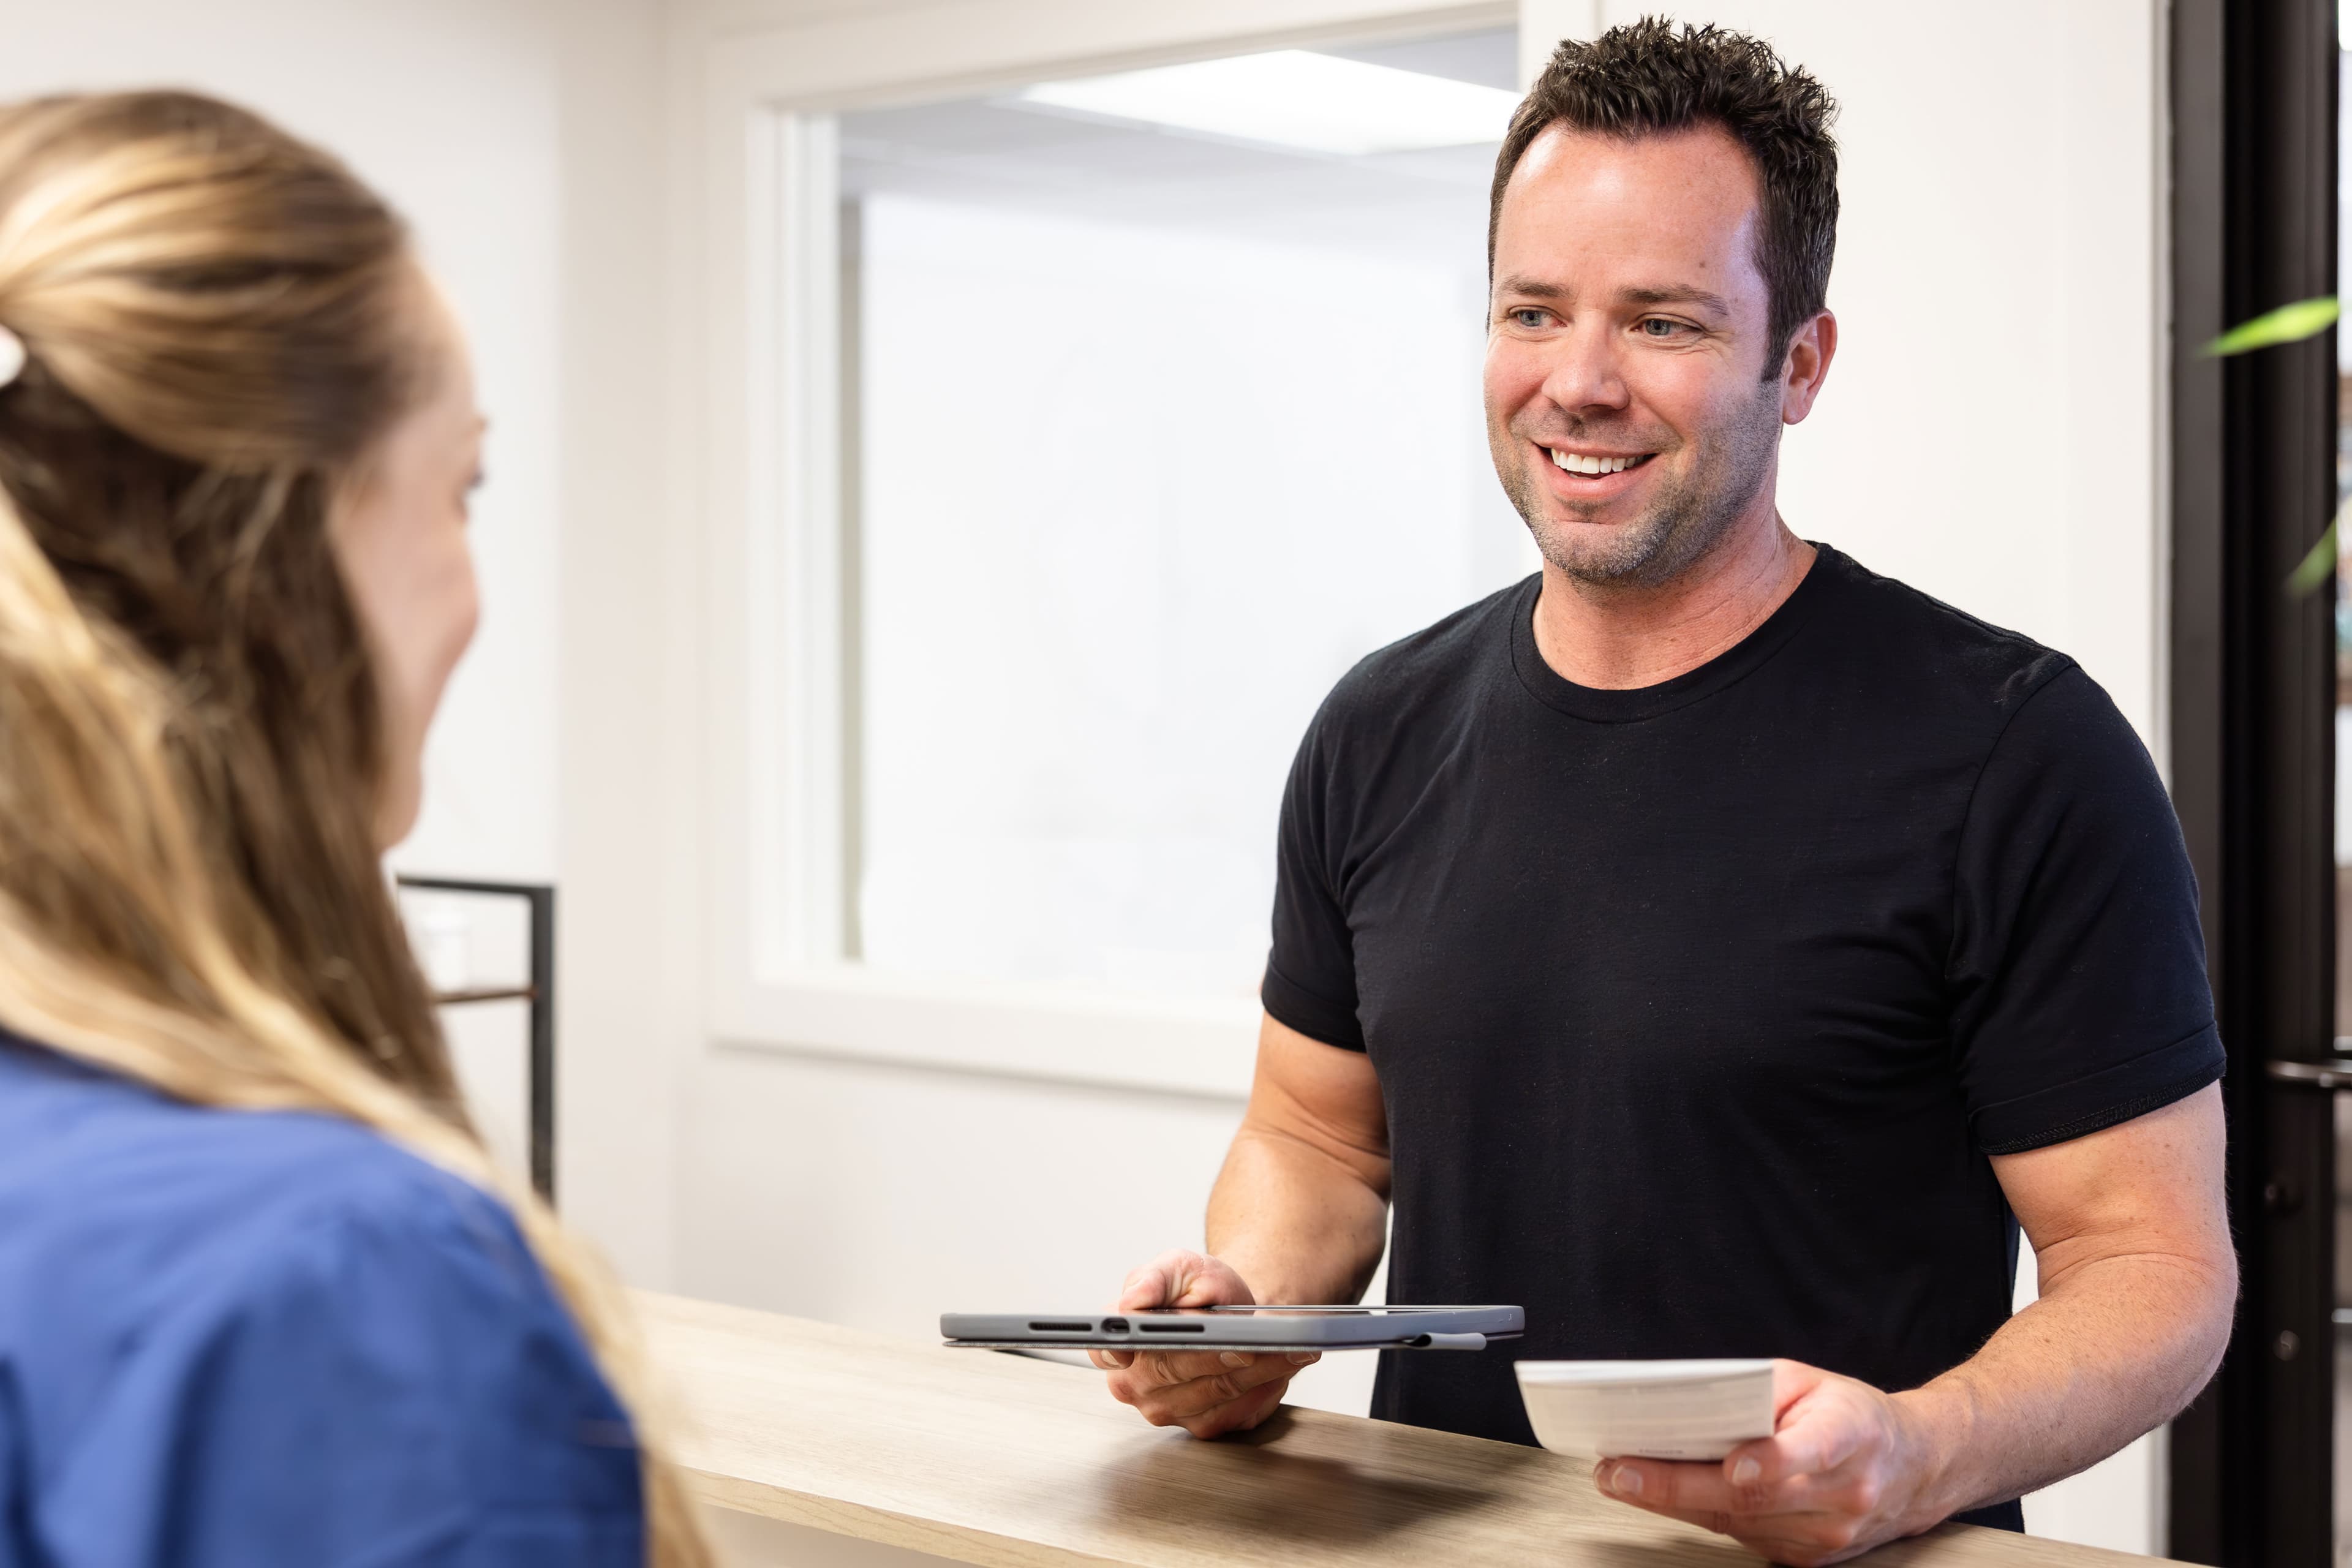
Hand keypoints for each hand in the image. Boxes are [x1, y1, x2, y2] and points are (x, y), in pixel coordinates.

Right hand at [1090, 1249, 1319, 1438]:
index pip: (1108, 1352)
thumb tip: (1132, 1301)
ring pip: (1214, 1391)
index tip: (1150, 1349)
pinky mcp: (1202, 1425)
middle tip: (1249, 1342)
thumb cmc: (1198, 1290)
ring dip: (1254, 1370)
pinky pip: (1236, 1411)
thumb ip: (1152, 1279)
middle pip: (1174, 1370)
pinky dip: (1263, 1388)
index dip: (1124, 1352)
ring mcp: (1168, 1410)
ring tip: (1283, 1348)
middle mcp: (1135, 1383)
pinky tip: (1280, 1367)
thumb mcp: (1178, 1268)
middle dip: (1214, 1354)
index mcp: (1117, 1343)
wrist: (1230, 1312)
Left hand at [1592, 1360, 1955, 1565]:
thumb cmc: (1850, 1415)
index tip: (1736, 1464)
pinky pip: (1743, 1537)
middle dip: (1677, 1485)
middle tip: (1620, 1472)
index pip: (1812, 1450)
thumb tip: (1694, 1403)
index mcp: (1851, 1434)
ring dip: (1674, 1502)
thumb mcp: (1810, 1381)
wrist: (1910, 1468)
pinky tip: (1662, 1495)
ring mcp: (1828, 1533)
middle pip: (1754, 1496)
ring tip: (1622, 1479)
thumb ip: (1758, 1389)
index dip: (1773, 1460)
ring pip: (1739, 1523)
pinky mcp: (1809, 1557)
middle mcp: (1844, 1493)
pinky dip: (1700, 1514)